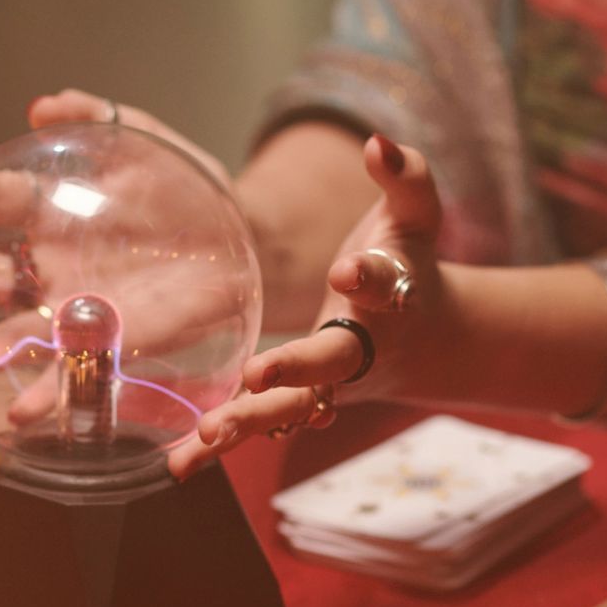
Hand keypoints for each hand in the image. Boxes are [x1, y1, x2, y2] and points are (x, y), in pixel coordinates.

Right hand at [0, 90, 246, 424]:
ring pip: (12, 332)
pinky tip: (20, 416)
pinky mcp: (109, 342)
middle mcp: (52, 264)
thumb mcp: (143, 139)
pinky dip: (44, 395)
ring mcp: (76, 307)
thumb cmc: (186, 188)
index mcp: (53, 213)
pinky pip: (70, 372)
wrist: (242, 240)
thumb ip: (96, 114)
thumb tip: (42, 106)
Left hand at [169, 134, 452, 478]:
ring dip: (252, 421)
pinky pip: (260, 425)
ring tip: (210, 433)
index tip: (347, 272)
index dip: (367, 277)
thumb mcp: (415, 216)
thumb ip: (404, 176)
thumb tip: (378, 143)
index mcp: (390, 295)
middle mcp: (362, 345)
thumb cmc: (409, 262)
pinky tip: (179, 463)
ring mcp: (330, 382)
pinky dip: (223, 448)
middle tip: (258, 376)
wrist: (427, 339)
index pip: (381, 283)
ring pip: (293, 407)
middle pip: (332, 362)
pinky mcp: (298, 400)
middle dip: (297, 370)